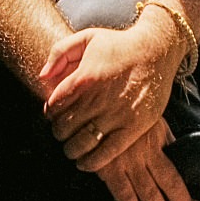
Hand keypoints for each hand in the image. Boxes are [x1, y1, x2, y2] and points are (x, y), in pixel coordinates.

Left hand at [39, 16, 181, 168]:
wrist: (157, 50)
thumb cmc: (120, 45)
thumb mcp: (87, 37)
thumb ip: (59, 53)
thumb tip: (42, 76)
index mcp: (84, 78)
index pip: (54, 106)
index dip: (50, 114)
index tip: (54, 116)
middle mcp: (98, 99)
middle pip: (65, 128)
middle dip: (59, 133)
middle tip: (62, 133)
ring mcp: (116, 115)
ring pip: (82, 144)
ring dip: (71, 150)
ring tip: (72, 148)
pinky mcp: (133, 127)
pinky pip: (106, 153)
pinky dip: (91, 163)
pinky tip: (85, 163)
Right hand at [95, 120, 197, 200]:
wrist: (102, 99)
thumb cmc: (132, 111)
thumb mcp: (155, 122)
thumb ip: (167, 141)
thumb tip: (183, 159)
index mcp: (153, 145)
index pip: (172, 180)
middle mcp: (137, 157)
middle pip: (153, 193)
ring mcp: (118, 162)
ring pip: (133, 196)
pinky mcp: (100, 165)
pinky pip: (114, 190)